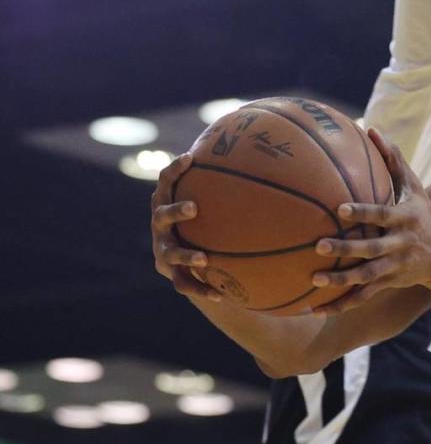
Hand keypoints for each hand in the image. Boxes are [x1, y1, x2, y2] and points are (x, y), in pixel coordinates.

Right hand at [150, 154, 220, 301]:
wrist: (191, 256)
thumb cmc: (207, 218)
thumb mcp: (213, 199)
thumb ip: (228, 178)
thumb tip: (257, 147)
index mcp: (167, 201)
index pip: (165, 182)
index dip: (174, 170)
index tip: (190, 159)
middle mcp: (160, 225)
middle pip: (161, 215)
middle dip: (176, 211)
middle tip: (195, 207)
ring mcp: (163, 250)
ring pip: (170, 254)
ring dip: (186, 255)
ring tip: (205, 259)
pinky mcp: (171, 274)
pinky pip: (183, 284)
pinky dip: (200, 289)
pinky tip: (219, 296)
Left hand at [312, 130, 430, 312]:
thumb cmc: (424, 216)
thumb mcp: (415, 188)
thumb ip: (393, 160)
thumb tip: (371, 129)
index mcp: (404, 220)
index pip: (382, 215)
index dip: (364, 213)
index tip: (340, 210)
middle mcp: (399, 245)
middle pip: (370, 249)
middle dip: (346, 250)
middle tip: (318, 246)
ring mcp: (394, 268)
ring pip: (366, 277)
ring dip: (341, 281)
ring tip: (315, 280)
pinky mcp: (389, 284)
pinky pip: (362, 297)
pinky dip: (340, 304)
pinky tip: (315, 309)